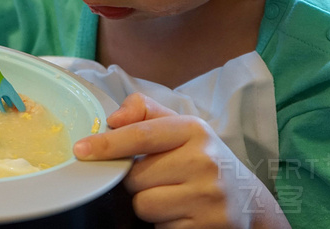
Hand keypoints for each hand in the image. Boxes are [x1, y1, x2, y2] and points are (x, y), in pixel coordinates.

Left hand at [74, 93, 289, 227]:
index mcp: (193, 130)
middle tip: (161, 177)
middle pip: (135, 177)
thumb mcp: (180, 127)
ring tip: (173, 195)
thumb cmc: (201, 158)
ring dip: (149, 203)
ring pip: (144, 205)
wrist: (248, 200)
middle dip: (138, 180)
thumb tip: (113, 118)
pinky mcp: (208, 227)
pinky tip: (183, 213)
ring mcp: (208, 197)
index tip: (81, 150)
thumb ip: (144, 112)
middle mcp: (204, 161)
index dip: (107, 144)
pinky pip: (160, 228)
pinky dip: (164, 223)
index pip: (141, 135)